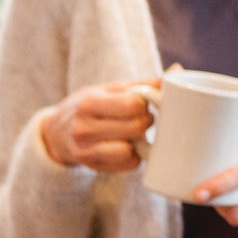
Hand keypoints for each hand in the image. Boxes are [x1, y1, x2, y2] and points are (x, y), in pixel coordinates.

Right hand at [39, 78, 159, 173]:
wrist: (59, 131)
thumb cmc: (95, 105)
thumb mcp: (114, 89)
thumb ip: (146, 83)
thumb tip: (178, 71)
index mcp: (89, 103)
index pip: (133, 106)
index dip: (145, 105)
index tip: (142, 103)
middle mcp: (83, 129)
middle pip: (135, 128)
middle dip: (146, 122)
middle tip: (143, 118)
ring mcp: (86, 151)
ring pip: (131, 151)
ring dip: (139, 142)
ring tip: (133, 133)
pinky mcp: (93, 167)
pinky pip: (129, 164)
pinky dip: (134, 155)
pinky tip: (127, 146)